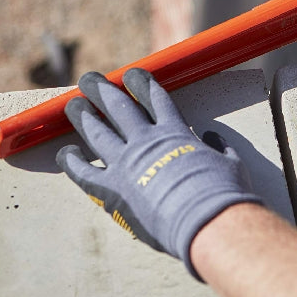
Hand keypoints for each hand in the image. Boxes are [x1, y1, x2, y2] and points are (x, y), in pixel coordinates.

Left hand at [56, 69, 263, 279]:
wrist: (206, 221)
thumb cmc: (224, 194)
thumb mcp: (231, 163)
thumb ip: (220, 147)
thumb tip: (212, 138)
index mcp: (175, 133)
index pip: (155, 98)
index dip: (141, 83)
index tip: (131, 74)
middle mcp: (146, 142)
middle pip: (118, 107)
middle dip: (102, 90)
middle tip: (89, 80)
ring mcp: (126, 164)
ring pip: (97, 132)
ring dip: (83, 116)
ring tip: (72, 105)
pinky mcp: (112, 191)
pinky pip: (84, 173)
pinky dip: (72, 162)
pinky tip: (65, 152)